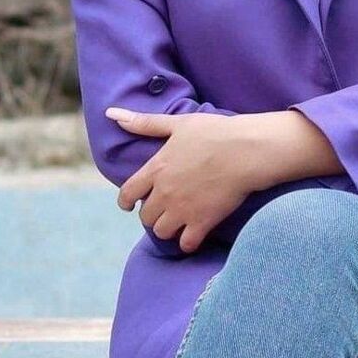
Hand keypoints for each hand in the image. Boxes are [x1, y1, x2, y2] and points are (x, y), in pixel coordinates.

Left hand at [105, 108, 262, 253]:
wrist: (245, 150)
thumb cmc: (215, 132)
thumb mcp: (179, 123)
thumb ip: (145, 123)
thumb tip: (112, 113)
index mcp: (156, 169)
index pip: (127, 193)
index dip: (126, 202)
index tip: (129, 205)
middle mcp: (164, 192)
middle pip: (145, 216)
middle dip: (152, 213)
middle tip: (165, 207)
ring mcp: (182, 210)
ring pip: (161, 232)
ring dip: (168, 227)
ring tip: (179, 220)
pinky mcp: (202, 222)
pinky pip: (185, 244)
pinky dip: (188, 241)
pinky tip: (195, 233)